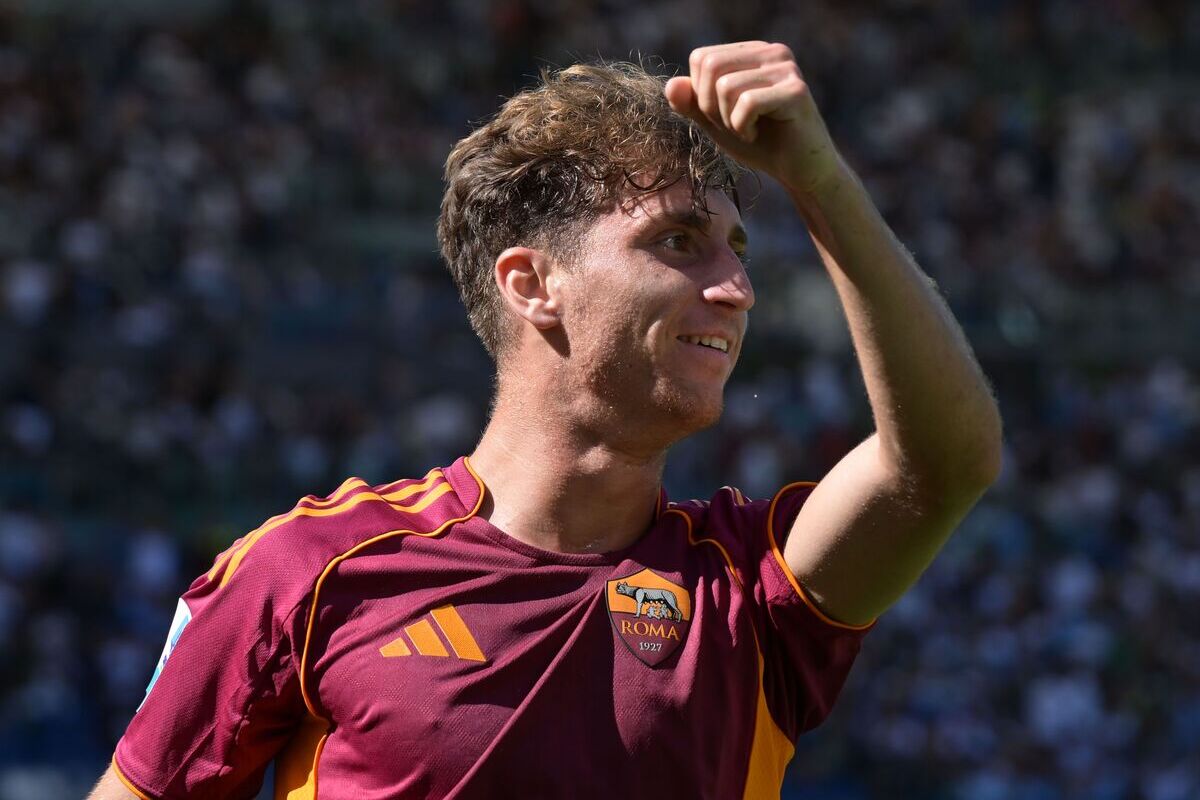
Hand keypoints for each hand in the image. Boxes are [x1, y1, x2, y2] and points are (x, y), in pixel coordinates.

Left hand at [665, 41, 845, 195]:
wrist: (799, 171)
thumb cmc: (761, 144)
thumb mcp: (716, 123)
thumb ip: (692, 104)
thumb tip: (670, 85)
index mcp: (752, 52)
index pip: (701, 58)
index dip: (700, 95)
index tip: (724, 115)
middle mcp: (772, 52)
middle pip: (711, 67)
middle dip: (711, 107)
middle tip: (734, 126)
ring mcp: (786, 68)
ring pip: (726, 86)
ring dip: (728, 121)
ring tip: (749, 130)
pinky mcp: (796, 91)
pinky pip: (747, 103)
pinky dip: (743, 127)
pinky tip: (759, 134)